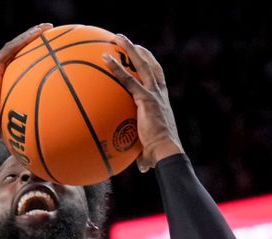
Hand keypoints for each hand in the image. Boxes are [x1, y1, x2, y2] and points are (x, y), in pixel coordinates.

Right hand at [0, 23, 51, 136]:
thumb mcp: (9, 122)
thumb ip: (20, 120)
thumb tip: (35, 133)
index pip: (14, 65)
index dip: (27, 57)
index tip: (42, 53)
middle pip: (15, 52)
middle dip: (31, 42)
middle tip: (48, 36)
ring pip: (15, 45)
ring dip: (31, 35)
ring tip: (48, 28)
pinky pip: (13, 48)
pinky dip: (27, 38)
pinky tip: (41, 31)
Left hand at [104, 35, 182, 171]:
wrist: (166, 152)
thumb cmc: (159, 154)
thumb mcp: (149, 150)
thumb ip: (143, 153)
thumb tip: (141, 168)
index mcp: (161, 101)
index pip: (156, 77)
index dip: (149, 64)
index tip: (140, 55)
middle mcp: (160, 93)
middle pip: (150, 65)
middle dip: (138, 51)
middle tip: (125, 41)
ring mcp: (154, 94)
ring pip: (142, 65)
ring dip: (130, 49)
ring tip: (117, 38)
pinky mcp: (145, 99)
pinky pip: (128, 80)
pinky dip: (117, 69)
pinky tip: (105, 59)